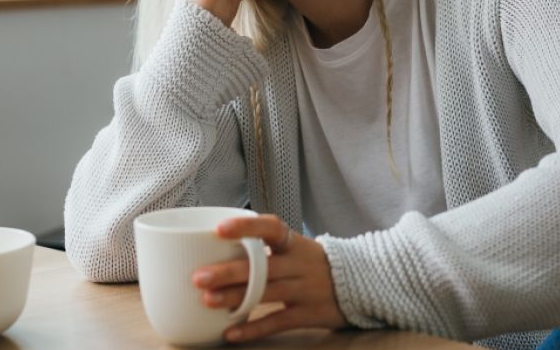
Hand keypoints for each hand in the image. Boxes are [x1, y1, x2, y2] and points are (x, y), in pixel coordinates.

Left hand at [191, 214, 345, 342]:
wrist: (361, 283)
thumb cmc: (313, 264)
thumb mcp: (295, 249)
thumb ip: (264, 249)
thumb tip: (214, 249)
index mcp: (293, 243)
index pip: (271, 227)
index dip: (246, 227)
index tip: (219, 229)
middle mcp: (299, 263)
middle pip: (262, 266)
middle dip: (229, 272)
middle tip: (199, 276)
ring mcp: (305, 289)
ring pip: (266, 292)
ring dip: (235, 298)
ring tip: (207, 301)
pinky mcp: (308, 313)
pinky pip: (278, 321)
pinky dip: (253, 328)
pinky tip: (230, 332)